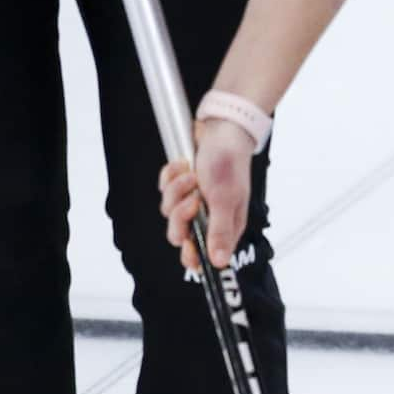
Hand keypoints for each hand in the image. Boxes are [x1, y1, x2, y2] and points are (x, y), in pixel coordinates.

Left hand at [159, 116, 258, 274]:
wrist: (221, 130)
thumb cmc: (228, 163)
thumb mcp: (225, 200)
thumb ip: (220, 232)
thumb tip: (219, 262)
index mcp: (225, 226)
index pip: (205, 254)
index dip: (193, 256)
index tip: (187, 248)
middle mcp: (209, 217)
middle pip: (180, 234)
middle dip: (181, 215)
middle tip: (192, 199)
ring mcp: (194, 202)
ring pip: (169, 210)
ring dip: (177, 190)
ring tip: (192, 175)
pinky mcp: (181, 187)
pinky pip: (164, 190)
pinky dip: (171, 177)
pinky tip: (185, 166)